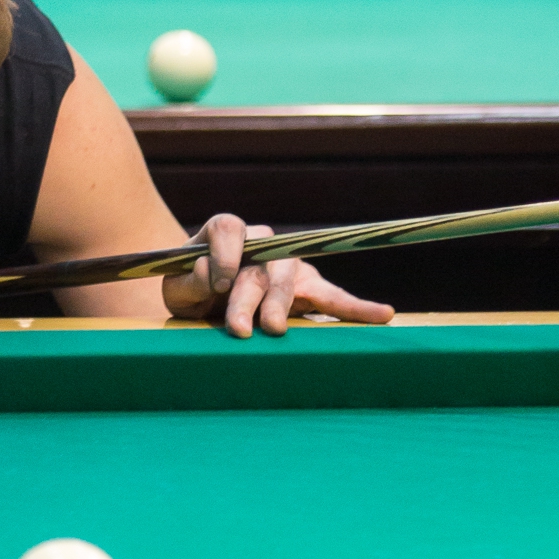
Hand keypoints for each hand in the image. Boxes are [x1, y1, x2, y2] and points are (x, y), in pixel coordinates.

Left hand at [163, 215, 393, 337]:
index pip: (228, 229)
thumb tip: (209, 272)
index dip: (222, 253)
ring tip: (273, 329)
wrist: (202, 300)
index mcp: (226, 234)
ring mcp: (287, 266)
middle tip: (239, 329)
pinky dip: (356, 307)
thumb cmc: (187, 290)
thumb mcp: (175, 288)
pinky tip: (382, 315)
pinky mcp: (307, 290)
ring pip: (290, 280)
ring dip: (281, 305)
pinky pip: (333, 297)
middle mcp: (261, 244)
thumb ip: (188, 280)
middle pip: (260, 263)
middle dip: (249, 297)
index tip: (215, 282)